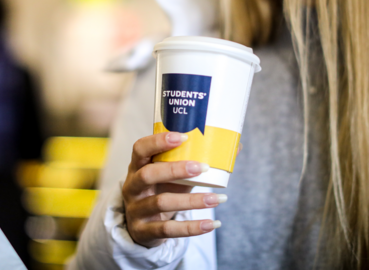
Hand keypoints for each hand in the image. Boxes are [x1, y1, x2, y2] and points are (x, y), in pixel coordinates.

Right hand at [121, 132, 226, 247]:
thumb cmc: (161, 190)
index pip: (140, 149)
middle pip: (148, 175)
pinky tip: (212, 224)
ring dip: (192, 201)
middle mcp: (132, 187)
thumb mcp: (171, 175)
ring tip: (217, 199)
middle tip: (203, 167)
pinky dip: (192, 228)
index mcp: (137, 166)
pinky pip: (168, 229)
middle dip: (175, 169)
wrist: (141, 226)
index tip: (183, 137)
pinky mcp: (144, 231)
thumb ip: (194, 162)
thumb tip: (235, 147)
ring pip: (162, 203)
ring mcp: (136, 210)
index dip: (158, 141)